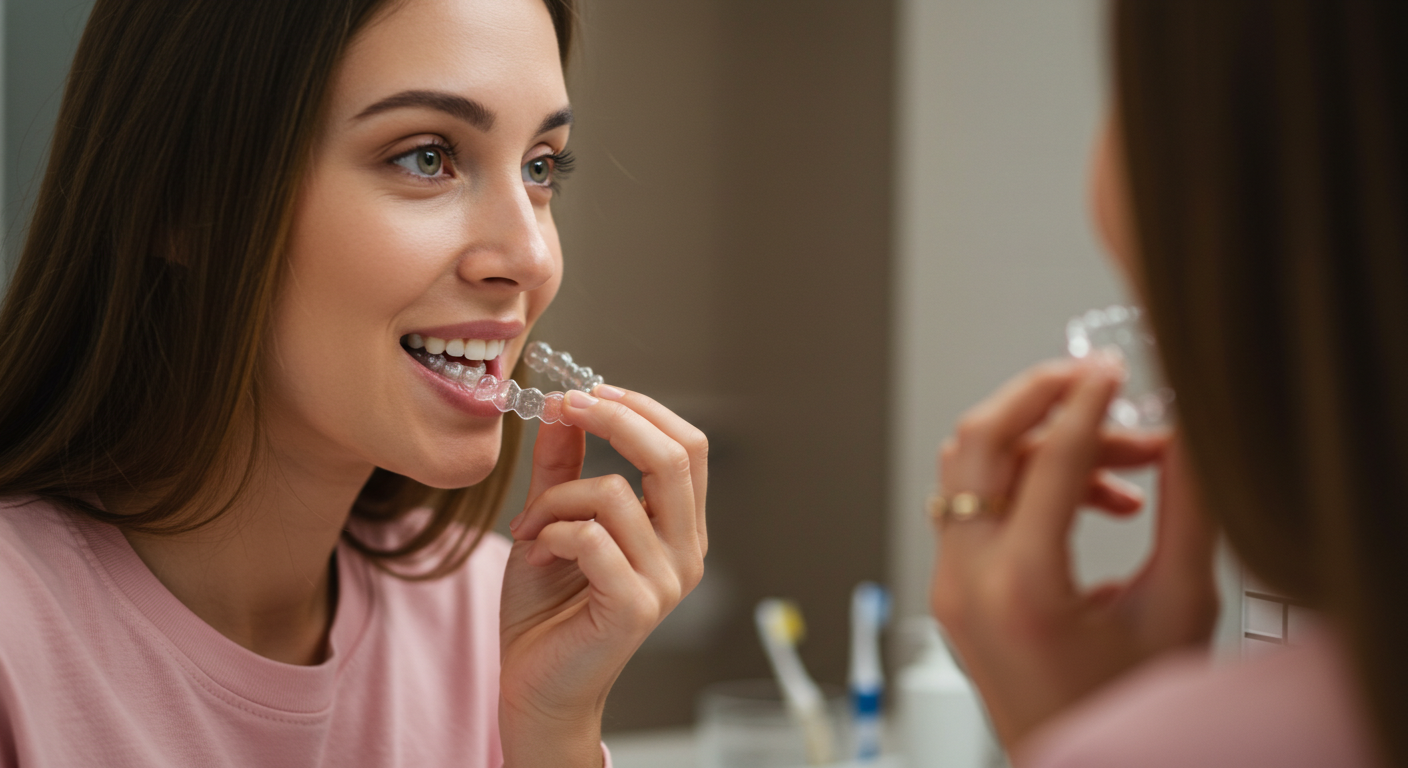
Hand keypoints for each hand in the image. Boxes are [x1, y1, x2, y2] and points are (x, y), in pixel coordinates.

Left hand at [497, 385, 707, 766]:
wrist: (533, 683)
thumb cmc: (548, 609)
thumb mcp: (554, 518)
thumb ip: (565, 464)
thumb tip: (565, 406)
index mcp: (679, 528)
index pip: (688, 446)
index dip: (640, 407)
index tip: (583, 391)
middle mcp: (687, 553)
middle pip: (676, 456)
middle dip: (614, 417)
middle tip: (564, 406)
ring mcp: (666, 582)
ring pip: (617, 493)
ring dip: (556, 499)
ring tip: (530, 528)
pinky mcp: (635, 606)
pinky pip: (590, 537)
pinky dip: (550, 534)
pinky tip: (537, 555)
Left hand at [929, 358, 1218, 751]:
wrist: (1089, 766)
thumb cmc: (1129, 711)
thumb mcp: (1178, 607)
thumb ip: (1188, 510)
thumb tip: (1189, 432)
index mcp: (1022, 589)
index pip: (1049, 458)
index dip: (1089, 402)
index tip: (1115, 371)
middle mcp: (968, 582)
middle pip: (978, 441)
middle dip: (1039, 397)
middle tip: (1097, 384)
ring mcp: (949, 585)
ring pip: (971, 466)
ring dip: (1040, 442)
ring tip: (1125, 467)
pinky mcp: (951, 587)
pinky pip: (973, 502)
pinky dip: (1024, 480)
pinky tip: (1096, 499)